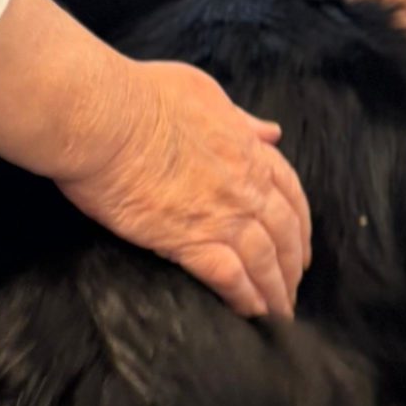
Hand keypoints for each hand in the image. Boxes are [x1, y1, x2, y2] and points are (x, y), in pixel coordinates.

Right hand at [55, 58, 311, 319]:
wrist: (103, 116)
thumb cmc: (141, 95)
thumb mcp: (203, 91)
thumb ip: (240, 118)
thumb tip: (271, 132)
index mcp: (247, 148)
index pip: (290, 191)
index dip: (300, 222)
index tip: (302, 243)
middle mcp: (244, 184)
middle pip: (285, 232)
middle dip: (294, 263)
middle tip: (293, 287)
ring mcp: (221, 214)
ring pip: (264, 260)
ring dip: (276, 290)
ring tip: (280, 313)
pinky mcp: (189, 240)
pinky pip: (230, 277)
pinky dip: (245, 297)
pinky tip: (250, 313)